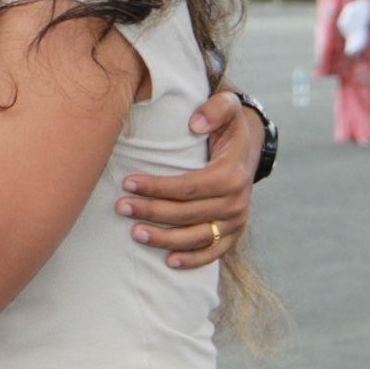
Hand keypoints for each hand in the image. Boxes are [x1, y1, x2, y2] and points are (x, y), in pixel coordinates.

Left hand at [114, 90, 258, 268]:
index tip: (128, 182)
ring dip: (164, 239)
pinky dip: (193, 260)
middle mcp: (236, 203)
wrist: (249, 147)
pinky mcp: (233, 234)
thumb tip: (195, 123)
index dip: (158, 187)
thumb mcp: (228, 106)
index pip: (189, 187)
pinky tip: (169, 261)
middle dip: (151, 211)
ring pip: (196, 237)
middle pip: (187, 213)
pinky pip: (214, 252)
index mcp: (231, 175)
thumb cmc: (228, 125)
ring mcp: (235, 222)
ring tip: (134, 233)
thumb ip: (215, 108)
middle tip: (120, 206)